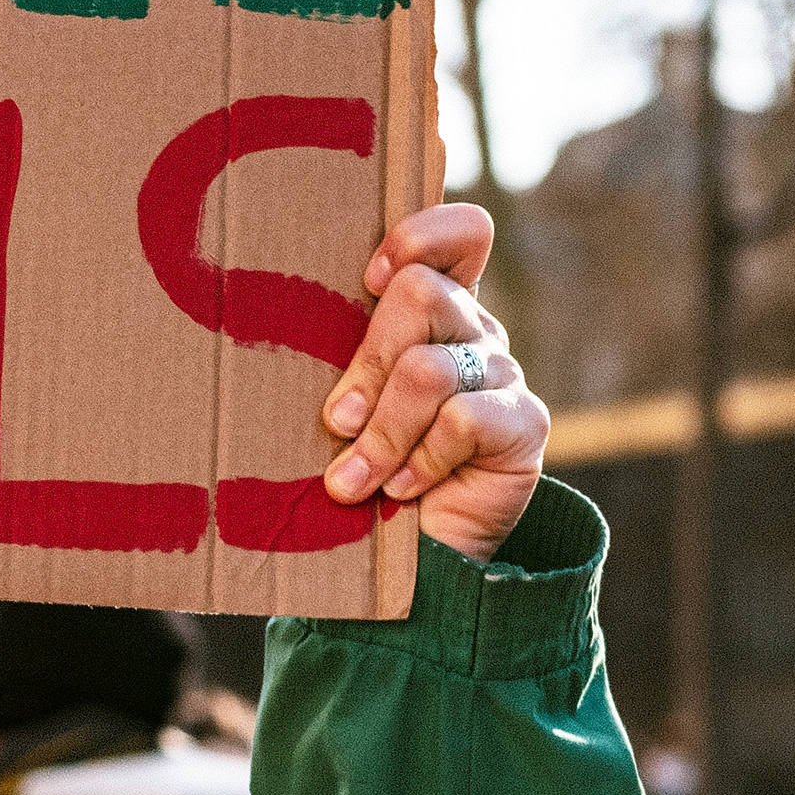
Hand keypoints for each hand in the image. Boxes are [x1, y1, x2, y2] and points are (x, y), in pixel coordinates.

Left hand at [315, 202, 544, 564]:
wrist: (415, 560)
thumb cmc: (360, 473)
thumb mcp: (342, 407)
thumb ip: (334, 360)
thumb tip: (270, 323)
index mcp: (436, 311)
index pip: (461, 234)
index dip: (419, 237)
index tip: (370, 278)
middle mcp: (474, 332)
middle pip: (423, 294)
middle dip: (366, 364)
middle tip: (337, 422)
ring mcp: (503, 375)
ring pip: (428, 369)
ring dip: (380, 433)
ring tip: (350, 481)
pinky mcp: (524, 423)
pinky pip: (461, 419)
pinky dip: (419, 460)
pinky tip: (403, 489)